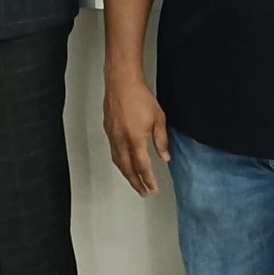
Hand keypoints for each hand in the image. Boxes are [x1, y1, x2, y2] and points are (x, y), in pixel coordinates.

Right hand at [104, 72, 170, 196]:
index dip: (148, 179)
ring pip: (118, 161)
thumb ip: (161, 140)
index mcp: (135, 138)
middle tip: (143, 192)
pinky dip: (119, 162)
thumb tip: (165, 157)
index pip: (142, 166)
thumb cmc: (140, 96)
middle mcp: (121, 140)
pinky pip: (113, 151)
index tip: (153, 188)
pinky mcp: (108, 129)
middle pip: (127, 168)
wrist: (122, 82)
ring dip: (126, 174)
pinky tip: (123, 163)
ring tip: (134, 182)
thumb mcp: (158, 118)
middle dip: (136, 182)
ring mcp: (113, 135)